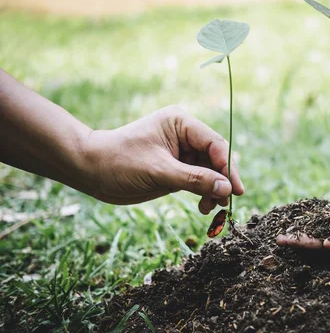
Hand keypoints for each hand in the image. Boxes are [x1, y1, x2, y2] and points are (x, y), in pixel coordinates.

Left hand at [80, 106, 243, 212]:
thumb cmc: (119, 162)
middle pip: (215, 158)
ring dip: (213, 190)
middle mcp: (184, 135)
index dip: (228, 167)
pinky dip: (203, 193)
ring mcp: (181, 152)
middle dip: (221, 180)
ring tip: (211, 208)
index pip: (214, 144)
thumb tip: (226, 189)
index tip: (236, 190)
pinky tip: (203, 207)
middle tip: (226, 203)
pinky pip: (198, 180)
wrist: (90, 170)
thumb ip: (194, 179)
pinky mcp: (176, 168)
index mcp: (181, 123)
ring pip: (209, 171)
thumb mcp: (159, 171)